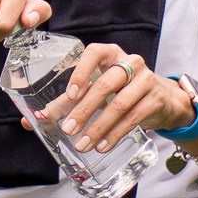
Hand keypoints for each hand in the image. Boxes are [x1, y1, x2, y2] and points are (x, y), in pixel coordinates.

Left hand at [47, 44, 192, 155]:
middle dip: (84, 109)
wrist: (162, 99)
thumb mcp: (96, 90)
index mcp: (110, 54)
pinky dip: (115, 133)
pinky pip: (133, 118)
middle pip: (105, 84)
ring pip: (119, 104)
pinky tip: (103, 145)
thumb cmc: (121, 90)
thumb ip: (68, 101)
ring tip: (83, 144)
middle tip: (68, 129)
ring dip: (98, 127)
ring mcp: (145, 79)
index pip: (94, 53)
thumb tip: (36, 119)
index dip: (81, 72)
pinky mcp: (155, 99)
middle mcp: (130, 62)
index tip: (70, 95)